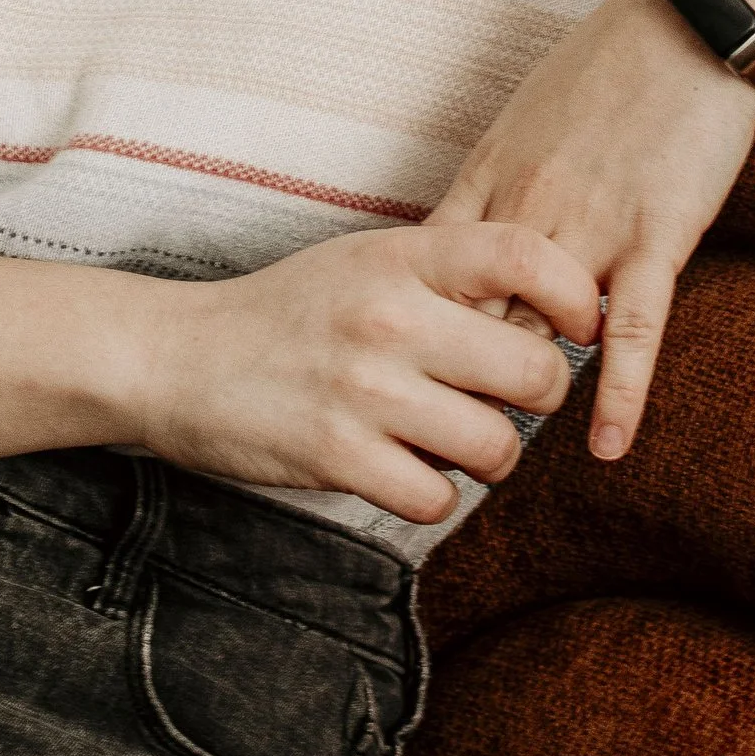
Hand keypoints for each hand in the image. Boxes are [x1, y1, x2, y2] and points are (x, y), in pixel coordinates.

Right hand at [130, 220, 601, 527]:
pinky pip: (436, 499)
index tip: (576, 327)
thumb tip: (553, 317)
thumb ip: (449, 276)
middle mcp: (389, 318)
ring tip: (455, 443)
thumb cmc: (291, 312)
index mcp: (402, 257)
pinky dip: (431, 496)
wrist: (178, 358)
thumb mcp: (367, 261)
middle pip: (536, 373)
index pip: (527, 256)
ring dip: (488, 458)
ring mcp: (363, 390)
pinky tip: (404, 470)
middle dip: (538, 399)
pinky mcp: (336, 457)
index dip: (575, 296)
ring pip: (496, 447)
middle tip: (507, 401)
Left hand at [431, 0, 754, 463]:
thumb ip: (497, 180)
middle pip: (469, 315)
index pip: (430, 275)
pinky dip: (618, 391)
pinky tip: (605, 445)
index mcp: (490, 176)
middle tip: (420, 441)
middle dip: (443, 379)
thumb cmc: (612, 62)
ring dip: (516, 395)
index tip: (387, 378)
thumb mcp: (527, 115)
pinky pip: (633, 329)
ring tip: (495, 461)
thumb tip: (467, 233)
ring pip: (538, 329)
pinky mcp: (657, 236)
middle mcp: (527, 208)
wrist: (692, 20)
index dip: (409, 333)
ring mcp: (591, 226)